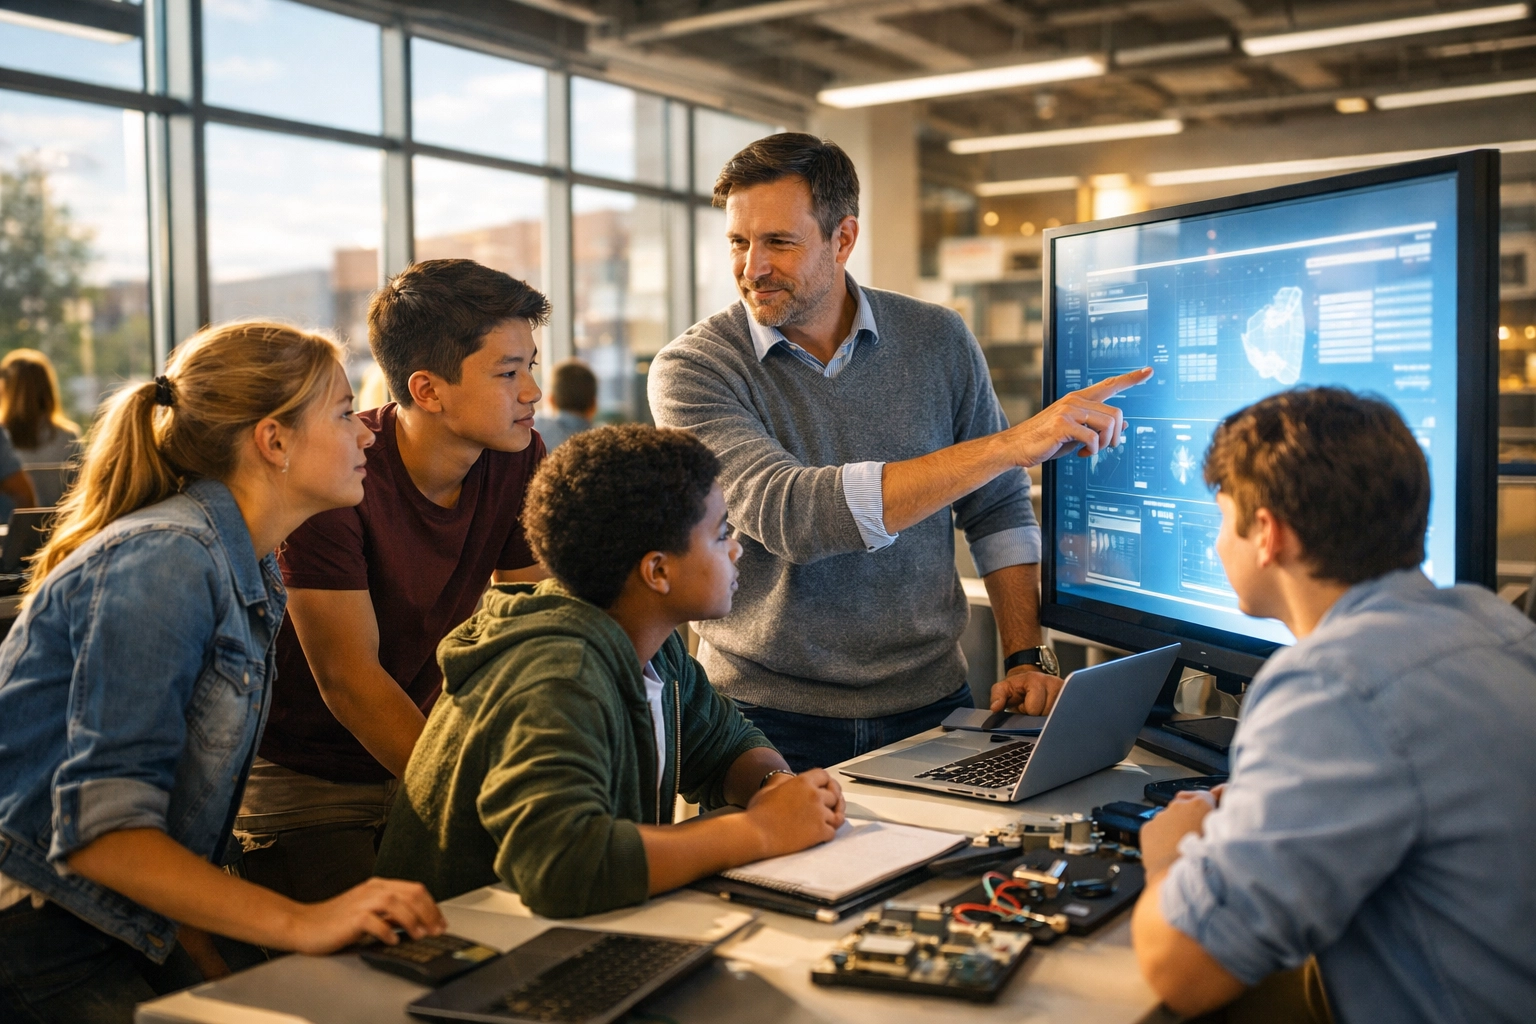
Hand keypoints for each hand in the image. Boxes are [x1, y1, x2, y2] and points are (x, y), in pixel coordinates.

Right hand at [284, 877, 445, 954]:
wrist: (304, 924)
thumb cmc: (336, 921)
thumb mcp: (369, 912)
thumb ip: (391, 914)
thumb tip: (418, 922)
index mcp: (379, 886)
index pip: (415, 889)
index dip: (432, 906)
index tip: (441, 923)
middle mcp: (372, 890)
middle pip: (410, 894)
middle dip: (428, 913)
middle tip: (436, 931)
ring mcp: (361, 902)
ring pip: (396, 903)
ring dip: (412, 920)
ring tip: (419, 935)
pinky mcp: (351, 917)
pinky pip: (374, 921)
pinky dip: (386, 931)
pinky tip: (392, 941)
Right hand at [745, 768, 844, 858]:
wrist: (756, 833)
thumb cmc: (759, 812)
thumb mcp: (770, 788)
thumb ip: (786, 781)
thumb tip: (792, 779)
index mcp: (803, 782)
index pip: (825, 776)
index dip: (827, 783)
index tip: (826, 789)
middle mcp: (815, 795)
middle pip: (834, 796)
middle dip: (831, 801)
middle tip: (827, 807)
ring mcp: (819, 814)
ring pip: (836, 815)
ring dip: (830, 819)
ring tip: (823, 822)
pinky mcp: (820, 832)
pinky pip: (832, 832)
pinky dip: (827, 834)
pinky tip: (819, 835)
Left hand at [989, 668, 1063, 714]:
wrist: (1032, 680)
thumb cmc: (1018, 687)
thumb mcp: (1003, 688)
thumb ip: (997, 696)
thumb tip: (995, 707)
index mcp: (1035, 680)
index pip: (1035, 708)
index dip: (1028, 712)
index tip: (1026, 707)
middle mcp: (1053, 683)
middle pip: (1047, 713)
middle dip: (1039, 715)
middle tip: (1035, 708)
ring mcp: (1065, 689)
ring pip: (1058, 715)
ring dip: (1049, 715)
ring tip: (1042, 708)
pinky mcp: (1072, 696)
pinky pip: (1066, 713)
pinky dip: (1058, 715)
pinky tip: (1052, 711)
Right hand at [1001, 367, 1152, 467]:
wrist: (1016, 447)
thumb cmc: (1045, 440)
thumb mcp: (1076, 433)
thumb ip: (1097, 427)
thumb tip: (1124, 426)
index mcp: (1079, 399)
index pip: (1110, 384)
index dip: (1131, 378)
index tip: (1149, 371)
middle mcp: (1075, 400)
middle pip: (1116, 412)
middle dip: (1116, 435)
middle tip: (1107, 448)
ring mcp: (1068, 410)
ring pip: (1108, 424)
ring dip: (1105, 444)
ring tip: (1091, 451)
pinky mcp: (1063, 424)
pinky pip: (1092, 438)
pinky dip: (1092, 450)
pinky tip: (1081, 454)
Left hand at [1139, 789, 1216, 878]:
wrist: (1176, 877)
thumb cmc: (1204, 862)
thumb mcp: (1222, 837)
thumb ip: (1220, 820)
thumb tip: (1222, 810)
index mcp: (1200, 804)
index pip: (1205, 796)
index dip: (1207, 807)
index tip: (1207, 816)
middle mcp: (1178, 806)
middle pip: (1185, 806)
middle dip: (1189, 817)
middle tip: (1195, 836)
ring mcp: (1160, 816)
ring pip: (1170, 818)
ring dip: (1175, 827)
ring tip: (1181, 847)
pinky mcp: (1147, 828)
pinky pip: (1156, 828)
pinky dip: (1161, 836)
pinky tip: (1168, 851)